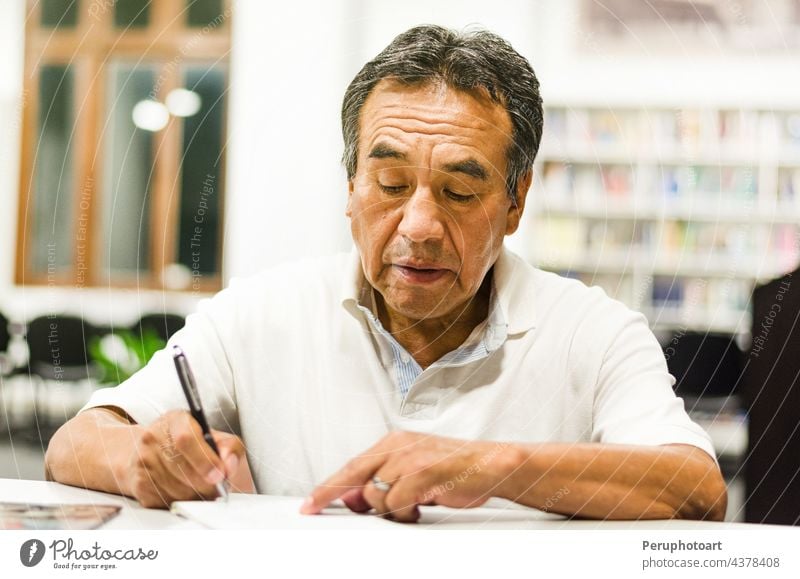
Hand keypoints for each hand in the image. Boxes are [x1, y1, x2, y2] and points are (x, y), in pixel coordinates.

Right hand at [123, 410, 254, 507]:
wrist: (149, 453)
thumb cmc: (189, 444)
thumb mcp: (212, 435)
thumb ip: (229, 446)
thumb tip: (229, 465)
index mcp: (175, 420)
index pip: (186, 439)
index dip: (205, 460)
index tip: (219, 474)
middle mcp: (153, 438)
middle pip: (184, 470)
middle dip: (206, 483)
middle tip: (216, 484)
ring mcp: (142, 462)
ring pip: (178, 490)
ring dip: (195, 494)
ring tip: (199, 485)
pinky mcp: (139, 484)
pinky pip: (167, 502)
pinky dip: (181, 501)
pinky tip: (183, 490)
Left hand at [300, 431, 516, 521]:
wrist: (490, 465)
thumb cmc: (454, 470)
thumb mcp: (414, 473)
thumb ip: (386, 483)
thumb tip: (356, 501)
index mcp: (394, 442)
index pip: (352, 465)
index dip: (328, 486)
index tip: (310, 502)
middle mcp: (397, 446)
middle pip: (352, 474)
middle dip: (329, 493)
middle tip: (312, 509)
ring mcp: (408, 458)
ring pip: (375, 495)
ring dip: (389, 510)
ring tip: (412, 508)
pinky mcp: (421, 473)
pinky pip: (396, 503)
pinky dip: (404, 513)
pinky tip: (420, 509)